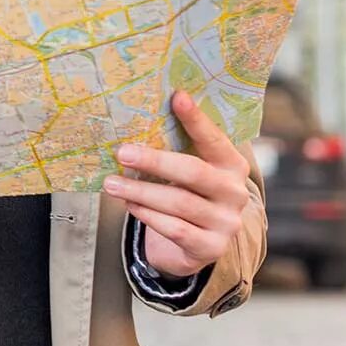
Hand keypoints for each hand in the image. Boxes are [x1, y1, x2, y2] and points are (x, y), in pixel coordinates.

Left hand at [106, 91, 252, 277]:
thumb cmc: (188, 194)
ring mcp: (225, 222)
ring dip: (141, 192)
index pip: (214, 139)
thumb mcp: (189, 171)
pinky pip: (175, 229)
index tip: (177, 97)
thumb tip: (136, 120)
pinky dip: (148, 216)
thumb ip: (176, 149)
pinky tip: (130, 205)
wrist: (200, 242)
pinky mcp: (210, 247)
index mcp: (232, 165)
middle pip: (193, 172)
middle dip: (155, 161)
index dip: (196, 120)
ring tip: (112, 183)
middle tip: (122, 153)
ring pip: (179, 203)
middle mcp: (234, 193)